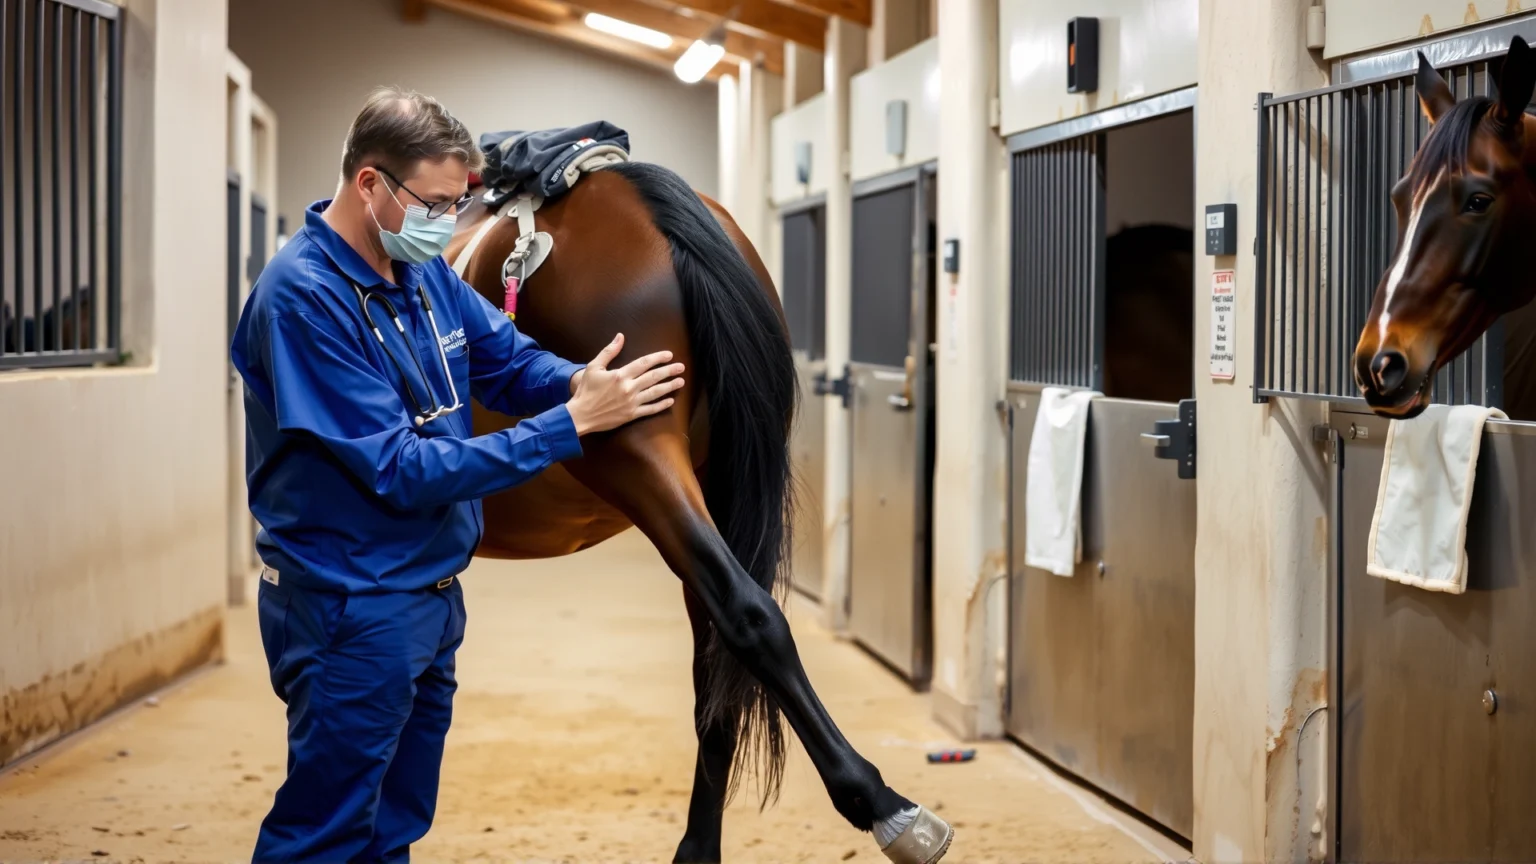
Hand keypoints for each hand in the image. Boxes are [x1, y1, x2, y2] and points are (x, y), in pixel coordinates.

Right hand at [565, 334, 684, 435]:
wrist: (580, 415)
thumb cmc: (586, 390)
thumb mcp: (594, 367)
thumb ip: (609, 351)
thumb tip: (620, 336)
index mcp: (620, 375)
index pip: (644, 363)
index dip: (658, 358)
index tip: (669, 355)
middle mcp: (628, 388)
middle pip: (654, 377)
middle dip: (669, 371)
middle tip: (681, 367)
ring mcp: (631, 403)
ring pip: (655, 393)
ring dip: (670, 386)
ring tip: (681, 381)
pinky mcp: (631, 415)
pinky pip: (650, 410)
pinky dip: (661, 405)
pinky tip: (670, 400)